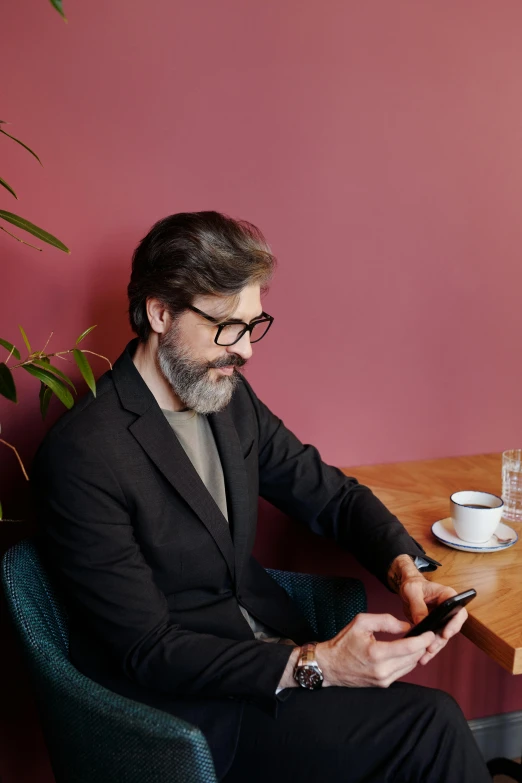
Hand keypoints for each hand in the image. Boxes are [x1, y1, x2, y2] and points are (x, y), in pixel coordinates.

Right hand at [314, 612, 434, 687]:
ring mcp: (383, 680)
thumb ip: (385, 621)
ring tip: (419, 642)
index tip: (430, 632)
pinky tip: (407, 652)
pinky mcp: (383, 684)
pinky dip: (408, 661)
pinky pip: (403, 672)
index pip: (409, 647)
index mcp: (377, 653)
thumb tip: (406, 626)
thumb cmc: (344, 642)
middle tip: (427, 635)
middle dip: (423, 646)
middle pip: (413, 658)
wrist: (329, 666)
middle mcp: (382, 670)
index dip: (423, 639)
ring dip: (417, 654)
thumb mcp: (361, 622)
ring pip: (410, 666)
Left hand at [388, 555, 467, 665]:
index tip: (446, 634)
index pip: (459, 612)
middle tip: (430, 648)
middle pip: (452, 628)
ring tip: (424, 657)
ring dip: (435, 648)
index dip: (455, 624)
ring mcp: (443, 619)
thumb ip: (417, 605)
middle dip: (441, 640)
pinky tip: (422, 657)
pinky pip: (435, 640)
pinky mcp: (436, 627)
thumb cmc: (413, 585)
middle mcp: (449, 609)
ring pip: (443, 637)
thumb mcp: (412, 591)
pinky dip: (429, 648)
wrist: (408, 589)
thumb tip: (421, 621)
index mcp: (448, 596)